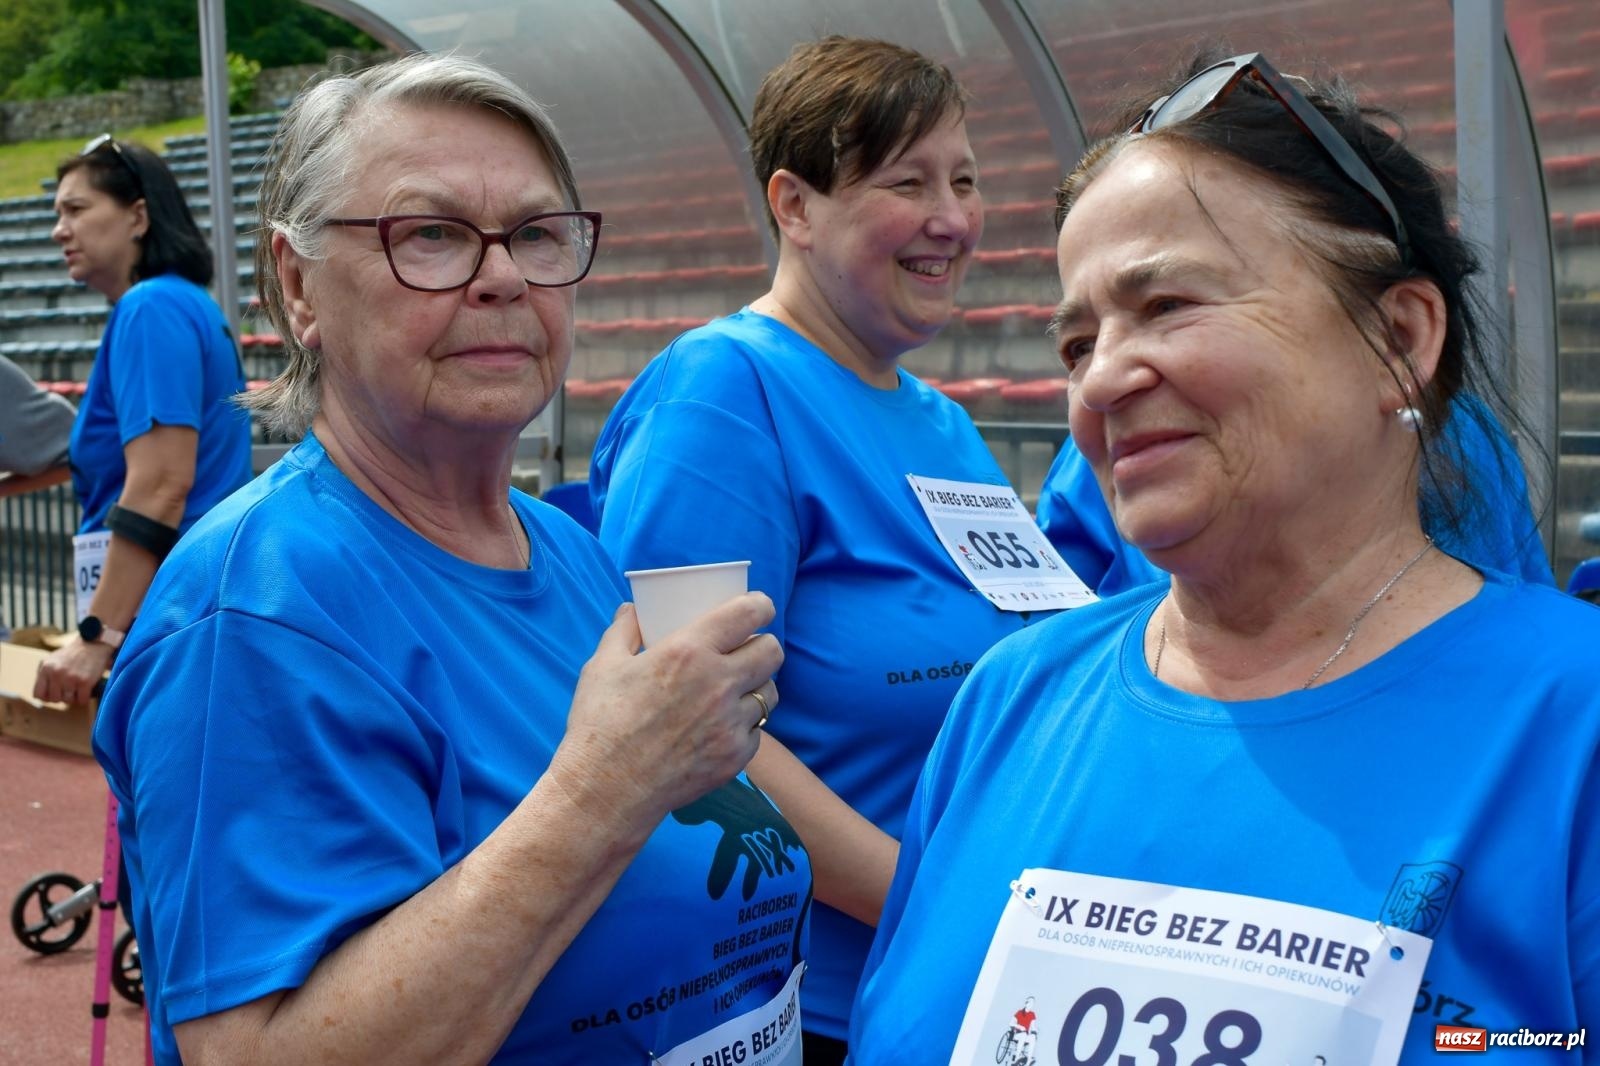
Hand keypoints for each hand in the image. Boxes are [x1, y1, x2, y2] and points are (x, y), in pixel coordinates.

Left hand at [33, 637, 113, 704]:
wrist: (94, 644)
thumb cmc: (73, 653)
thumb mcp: (52, 660)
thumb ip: (44, 675)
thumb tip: (40, 695)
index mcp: (46, 668)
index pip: (38, 694)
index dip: (47, 696)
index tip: (55, 693)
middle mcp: (56, 674)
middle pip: (54, 699)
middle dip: (62, 696)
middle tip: (69, 689)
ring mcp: (71, 678)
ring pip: (68, 701)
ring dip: (74, 697)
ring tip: (78, 688)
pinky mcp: (85, 682)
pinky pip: (82, 700)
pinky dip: (85, 698)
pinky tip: (87, 690)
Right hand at [550, 594, 782, 833]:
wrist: (606, 790)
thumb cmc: (600, 724)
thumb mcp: (602, 666)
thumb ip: (623, 631)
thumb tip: (632, 610)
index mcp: (688, 651)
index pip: (749, 614)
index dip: (759, 606)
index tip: (756, 609)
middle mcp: (719, 683)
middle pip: (772, 651)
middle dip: (763, 645)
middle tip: (746, 651)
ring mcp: (731, 723)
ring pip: (770, 693)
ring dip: (756, 687)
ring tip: (735, 691)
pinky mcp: (736, 757)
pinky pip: (757, 732)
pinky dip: (743, 726)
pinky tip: (720, 728)